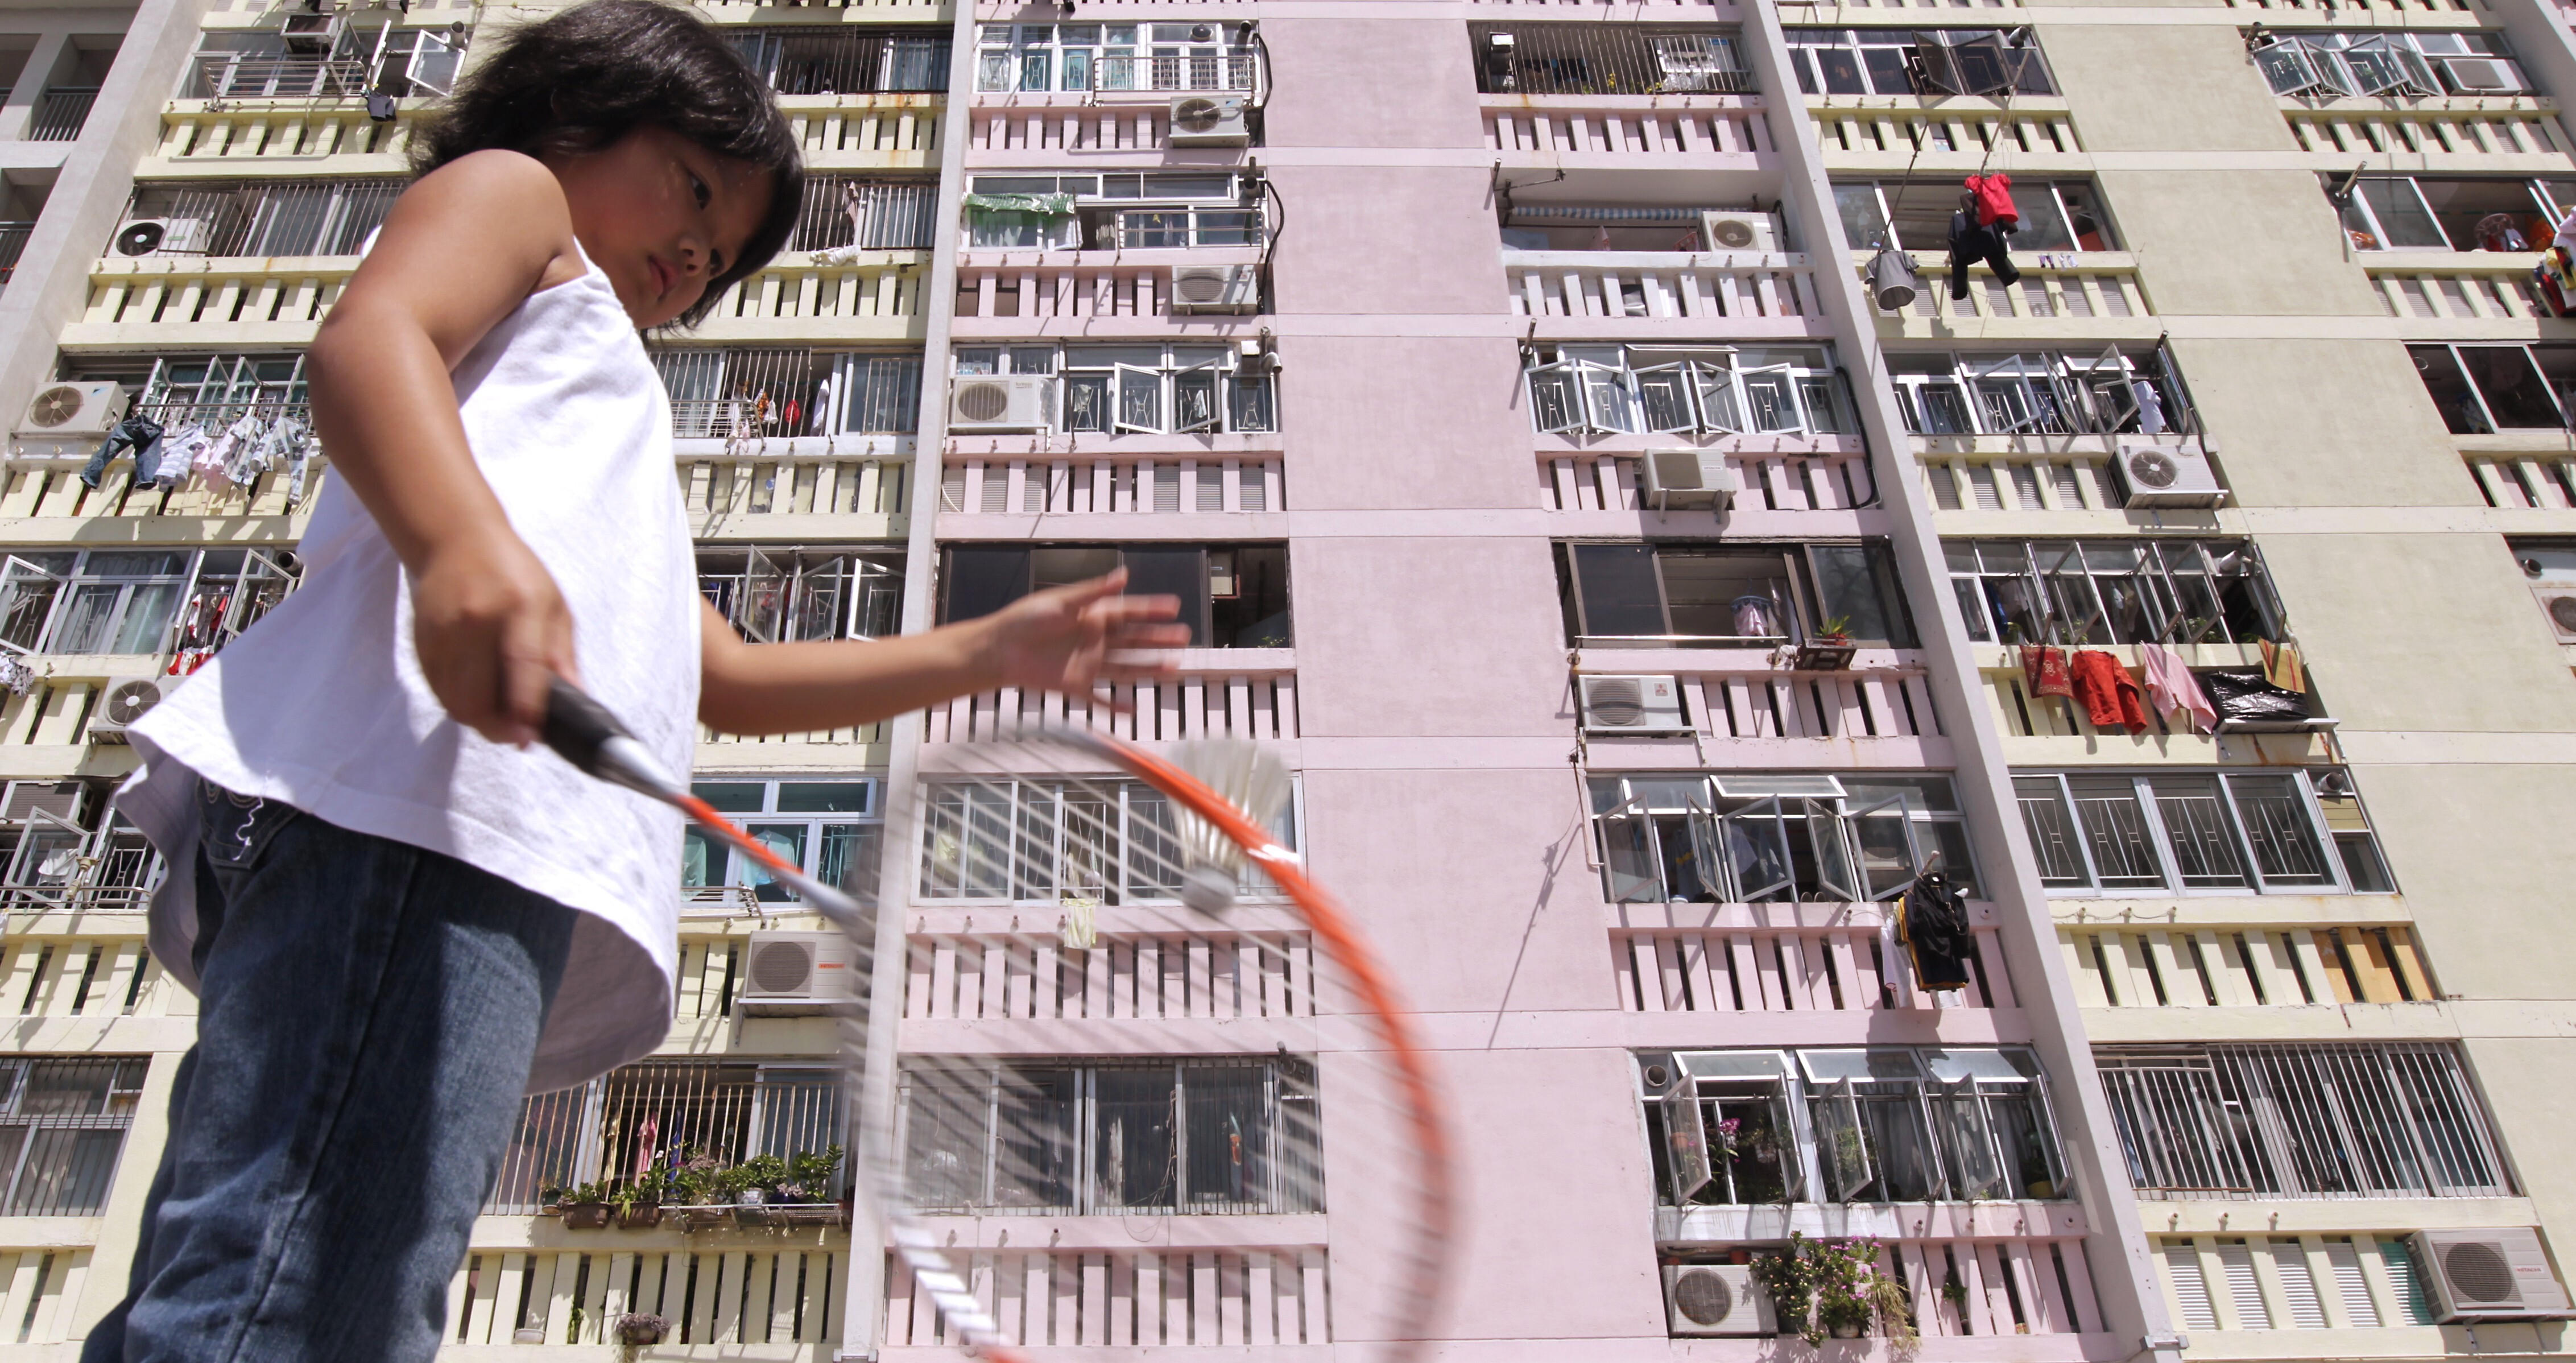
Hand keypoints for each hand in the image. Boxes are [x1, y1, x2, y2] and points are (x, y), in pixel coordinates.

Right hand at [410, 532, 578, 745]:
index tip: (530, 739)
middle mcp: (476, 618)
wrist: (457, 539)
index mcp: (520, 605)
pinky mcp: (421, 640)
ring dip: (478, 720)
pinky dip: (458, 703)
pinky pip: (438, 690)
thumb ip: (562, 654)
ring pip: (454, 700)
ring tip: (499, 716)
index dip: (525, 707)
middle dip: (497, 728)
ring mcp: (443, 631)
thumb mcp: (553, 605)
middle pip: (476, 694)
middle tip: (516, 734)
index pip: (522, 664)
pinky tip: (476, 694)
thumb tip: (576, 699)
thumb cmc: (515, 573)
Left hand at [971, 568, 1187, 702]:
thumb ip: (1094, 592)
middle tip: (1183, 636)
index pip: (1129, 612)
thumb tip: (1123, 576)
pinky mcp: (1074, 685)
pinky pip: (1098, 698)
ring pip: (1125, 667)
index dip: (1152, 610)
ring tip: (1173, 667)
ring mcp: (1086, 664)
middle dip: (1159, 638)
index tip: (1174, 607)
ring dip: (1149, 667)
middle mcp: (1092, 640)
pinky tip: (1130, 709)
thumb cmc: (1024, 620)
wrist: (999, 650)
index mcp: (1091, 616)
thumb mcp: (1062, 601)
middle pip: (1133, 640)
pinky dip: (1113, 705)